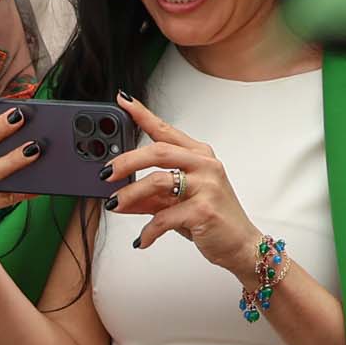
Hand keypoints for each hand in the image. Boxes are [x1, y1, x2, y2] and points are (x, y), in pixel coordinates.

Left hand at [106, 94, 260, 274]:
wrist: (240, 244)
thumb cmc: (211, 219)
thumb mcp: (177, 203)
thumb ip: (149, 197)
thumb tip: (118, 199)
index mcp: (198, 156)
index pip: (166, 130)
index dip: (142, 114)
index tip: (123, 100)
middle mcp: (204, 165)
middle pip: (158, 152)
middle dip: (126, 161)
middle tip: (105, 173)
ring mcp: (207, 186)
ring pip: (158, 182)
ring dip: (130, 195)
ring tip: (114, 205)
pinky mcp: (204, 210)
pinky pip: (164, 217)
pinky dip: (148, 231)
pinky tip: (142, 240)